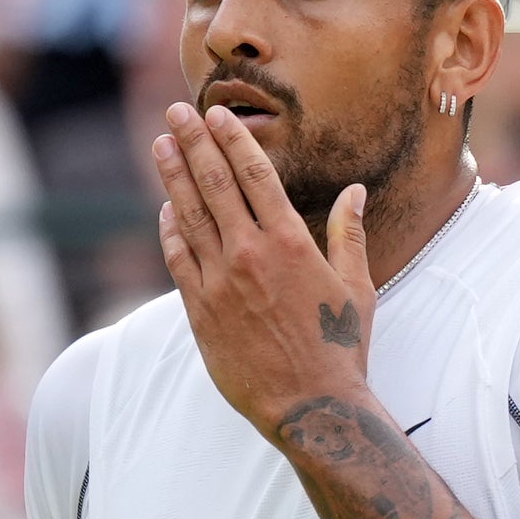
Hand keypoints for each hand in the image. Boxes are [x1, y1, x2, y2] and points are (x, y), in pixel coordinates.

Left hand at [152, 101, 374, 437]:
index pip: (254, 175)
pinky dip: (171, 230)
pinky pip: (179, 260)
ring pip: (190, 216)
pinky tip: (166, 209)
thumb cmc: (341, 348)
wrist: (311, 406)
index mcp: (290, 242)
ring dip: (174, 177)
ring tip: (161, 146)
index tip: (216, 114)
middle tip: (176, 112)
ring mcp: (220, 282)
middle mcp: (250, 255)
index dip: (232, 140)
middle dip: (193, 143)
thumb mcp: (358, 287)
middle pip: (214, 184)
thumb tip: (353, 192)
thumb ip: (349, 235)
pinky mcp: (201, 311)